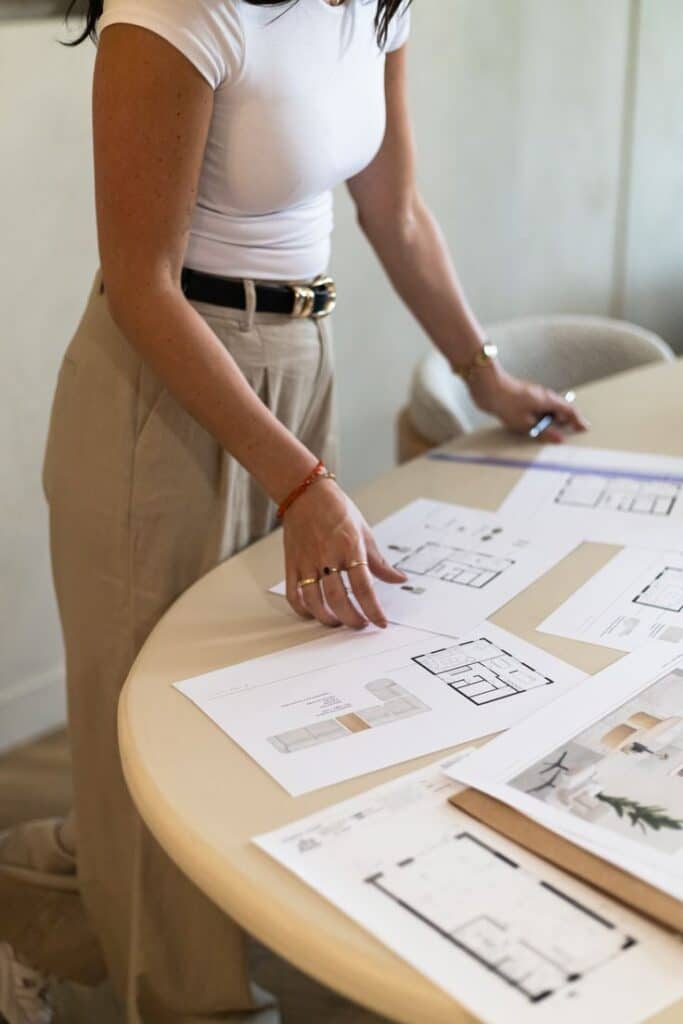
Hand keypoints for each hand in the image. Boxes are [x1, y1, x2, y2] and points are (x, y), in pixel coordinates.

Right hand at [283, 479, 407, 628]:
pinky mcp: (291, 563)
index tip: (380, 622)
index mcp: (350, 547)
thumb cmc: (336, 509)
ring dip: (327, 618)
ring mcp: (307, 561)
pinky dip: (302, 609)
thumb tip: (399, 579)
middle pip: (339, 598)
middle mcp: (327, 555)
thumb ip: (379, 561)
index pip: (364, 586)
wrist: (305, 493)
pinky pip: (293, 593)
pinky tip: (312, 613)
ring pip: (314, 600)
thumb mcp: (364, 532)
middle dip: (352, 618)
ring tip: (338, 622)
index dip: (373, 609)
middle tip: (360, 625)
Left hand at [468, 363, 588, 442]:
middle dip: (565, 419)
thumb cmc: (506, 402)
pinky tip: (533, 423)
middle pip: (559, 407)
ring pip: (547, 406)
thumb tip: (559, 439)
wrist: (487, 386)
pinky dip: (540, 415)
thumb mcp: (526, 423)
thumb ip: (544, 432)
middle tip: (568, 431)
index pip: (569, 410)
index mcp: (548, 400)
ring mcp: (532, 393)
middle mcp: (543, 394)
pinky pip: (536, 406)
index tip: (583, 428)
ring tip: (549, 430)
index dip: (577, 420)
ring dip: (551, 418)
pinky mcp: (522, 395)